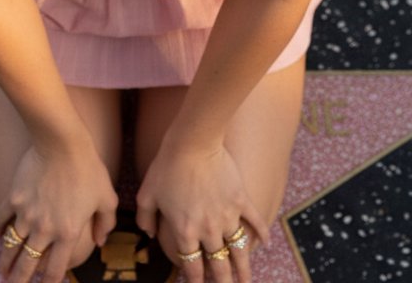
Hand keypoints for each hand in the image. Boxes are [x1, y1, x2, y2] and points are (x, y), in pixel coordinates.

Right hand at [0, 138, 118, 282]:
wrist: (62, 143)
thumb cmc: (88, 168)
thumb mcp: (107, 196)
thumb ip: (106, 222)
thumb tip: (100, 240)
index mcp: (67, 233)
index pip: (55, 270)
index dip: (51, 282)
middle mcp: (44, 230)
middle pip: (27, 265)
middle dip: (20, 281)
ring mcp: (25, 215)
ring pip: (10, 247)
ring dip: (5, 263)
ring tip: (3, 271)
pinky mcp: (13, 198)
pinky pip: (0, 219)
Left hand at [134, 143, 271, 282]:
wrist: (192, 142)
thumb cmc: (166, 166)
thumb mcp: (146, 194)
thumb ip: (145, 218)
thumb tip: (148, 233)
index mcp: (185, 232)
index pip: (192, 267)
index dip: (195, 281)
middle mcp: (209, 230)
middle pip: (219, 266)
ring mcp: (228, 216)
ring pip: (239, 251)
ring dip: (244, 270)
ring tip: (247, 281)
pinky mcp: (241, 199)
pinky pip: (255, 221)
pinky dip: (262, 233)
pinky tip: (266, 243)